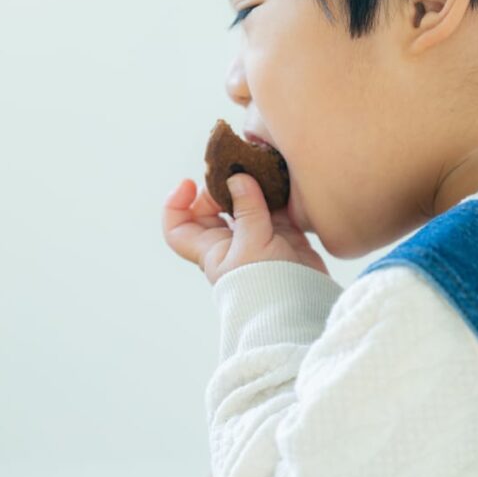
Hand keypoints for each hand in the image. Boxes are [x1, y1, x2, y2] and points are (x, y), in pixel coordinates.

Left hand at [162, 173, 328, 284]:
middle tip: (238, 172)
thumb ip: (247, 208)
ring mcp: (257, 238)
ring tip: (261, 170)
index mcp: (211, 248)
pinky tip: (282, 182)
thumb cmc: (266, 285)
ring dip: (253, 186)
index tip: (189, 183)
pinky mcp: (284, 236)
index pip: (178, 228)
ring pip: (246, 204)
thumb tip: (238, 178)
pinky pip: (276, 208)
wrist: (301, 306)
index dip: (176, 205)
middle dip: (222, 187)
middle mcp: (230, 243)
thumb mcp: (251, 243)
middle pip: (213, 208)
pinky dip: (278, 194)